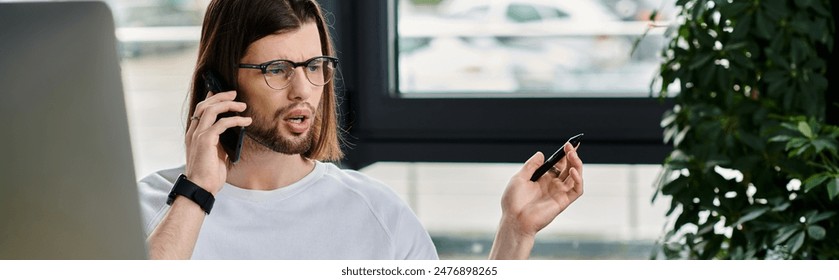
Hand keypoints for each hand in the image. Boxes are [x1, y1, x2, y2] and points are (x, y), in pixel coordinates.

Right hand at [184, 90, 251, 193]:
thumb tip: (233, 133)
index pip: (200, 110)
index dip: (211, 99)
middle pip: (204, 105)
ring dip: (228, 104)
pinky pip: (222, 123)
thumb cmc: (209, 175)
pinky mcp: (205, 140)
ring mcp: (198, 135)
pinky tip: (245, 121)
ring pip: (211, 109)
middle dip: (220, 96)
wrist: (201, 188)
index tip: (222, 93)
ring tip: (242, 106)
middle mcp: (193, 132)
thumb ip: (221, 142)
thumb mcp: (216, 154)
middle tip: (234, 94)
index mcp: (194, 135)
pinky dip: (235, 120)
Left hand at [489, 143, 583, 258]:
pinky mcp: (564, 202)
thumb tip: (541, 154)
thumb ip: (531, 166)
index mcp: (543, 179)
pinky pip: (576, 189)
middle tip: (570, 146)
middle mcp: (553, 185)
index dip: (564, 154)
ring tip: (572, 154)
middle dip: (571, 156)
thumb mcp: (519, 178)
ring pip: (575, 176)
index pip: (558, 164)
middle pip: (568, 168)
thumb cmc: (513, 202)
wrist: (514, 220)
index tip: (567, 144)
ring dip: (577, 164)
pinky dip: (578, 179)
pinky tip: (573, 170)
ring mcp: (559, 193)